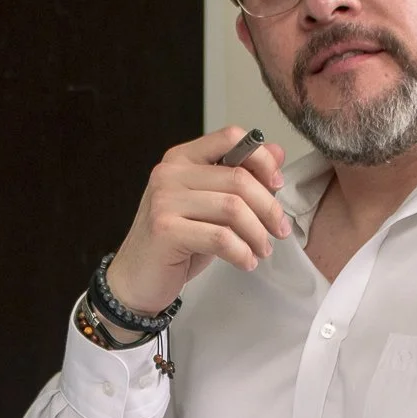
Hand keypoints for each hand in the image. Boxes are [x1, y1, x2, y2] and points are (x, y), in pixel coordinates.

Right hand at [103, 126, 291, 315]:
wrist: (136, 279)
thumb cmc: (177, 243)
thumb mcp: (212, 206)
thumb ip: (241, 177)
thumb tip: (277, 151)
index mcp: (182, 158)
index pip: (231, 138)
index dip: (262, 159)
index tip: (277, 185)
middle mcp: (170, 173)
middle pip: (238, 178)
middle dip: (269, 208)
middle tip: (279, 230)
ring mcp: (164, 201)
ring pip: (233, 209)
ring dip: (257, 234)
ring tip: (262, 250)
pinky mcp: (165, 230)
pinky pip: (220, 237)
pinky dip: (242, 253)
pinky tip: (246, 262)